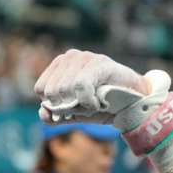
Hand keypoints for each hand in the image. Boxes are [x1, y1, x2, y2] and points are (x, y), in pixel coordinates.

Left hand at [34, 50, 149, 124]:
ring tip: (94, 104)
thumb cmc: (101, 105)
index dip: (54, 105)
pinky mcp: (100, 63)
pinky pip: (81, 86)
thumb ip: (54, 115)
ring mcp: (85, 57)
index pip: (40, 88)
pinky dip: (88, 103)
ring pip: (65, 89)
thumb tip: (43, 111)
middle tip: (85, 107)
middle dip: (67, 107)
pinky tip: (97, 104)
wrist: (131, 104)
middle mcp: (70, 56)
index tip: (71, 108)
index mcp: (59, 65)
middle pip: (51, 91)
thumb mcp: (73, 113)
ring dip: (80, 106)